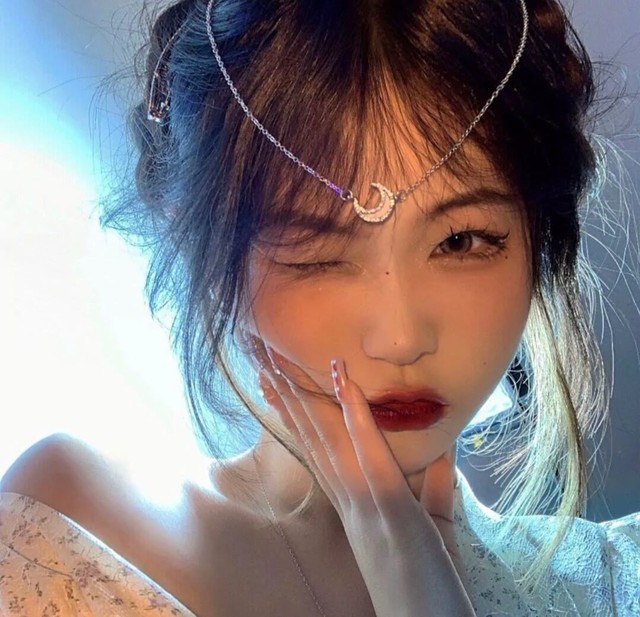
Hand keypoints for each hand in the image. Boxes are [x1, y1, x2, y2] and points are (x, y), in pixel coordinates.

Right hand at [252, 340, 474, 616]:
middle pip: (311, 440)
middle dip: (286, 401)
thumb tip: (442, 445)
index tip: (280, 388)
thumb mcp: (436, 527)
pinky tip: (344, 381)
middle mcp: (349, 502)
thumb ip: (435, 484)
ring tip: (280, 363)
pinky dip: (356, 413)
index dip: (297, 417)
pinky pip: (369, 451)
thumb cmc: (432, 586)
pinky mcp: (390, 507)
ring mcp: (365, 503)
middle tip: (263, 365)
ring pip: (327, 440)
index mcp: (353, 506)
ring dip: (304, 397)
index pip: (319, 451)